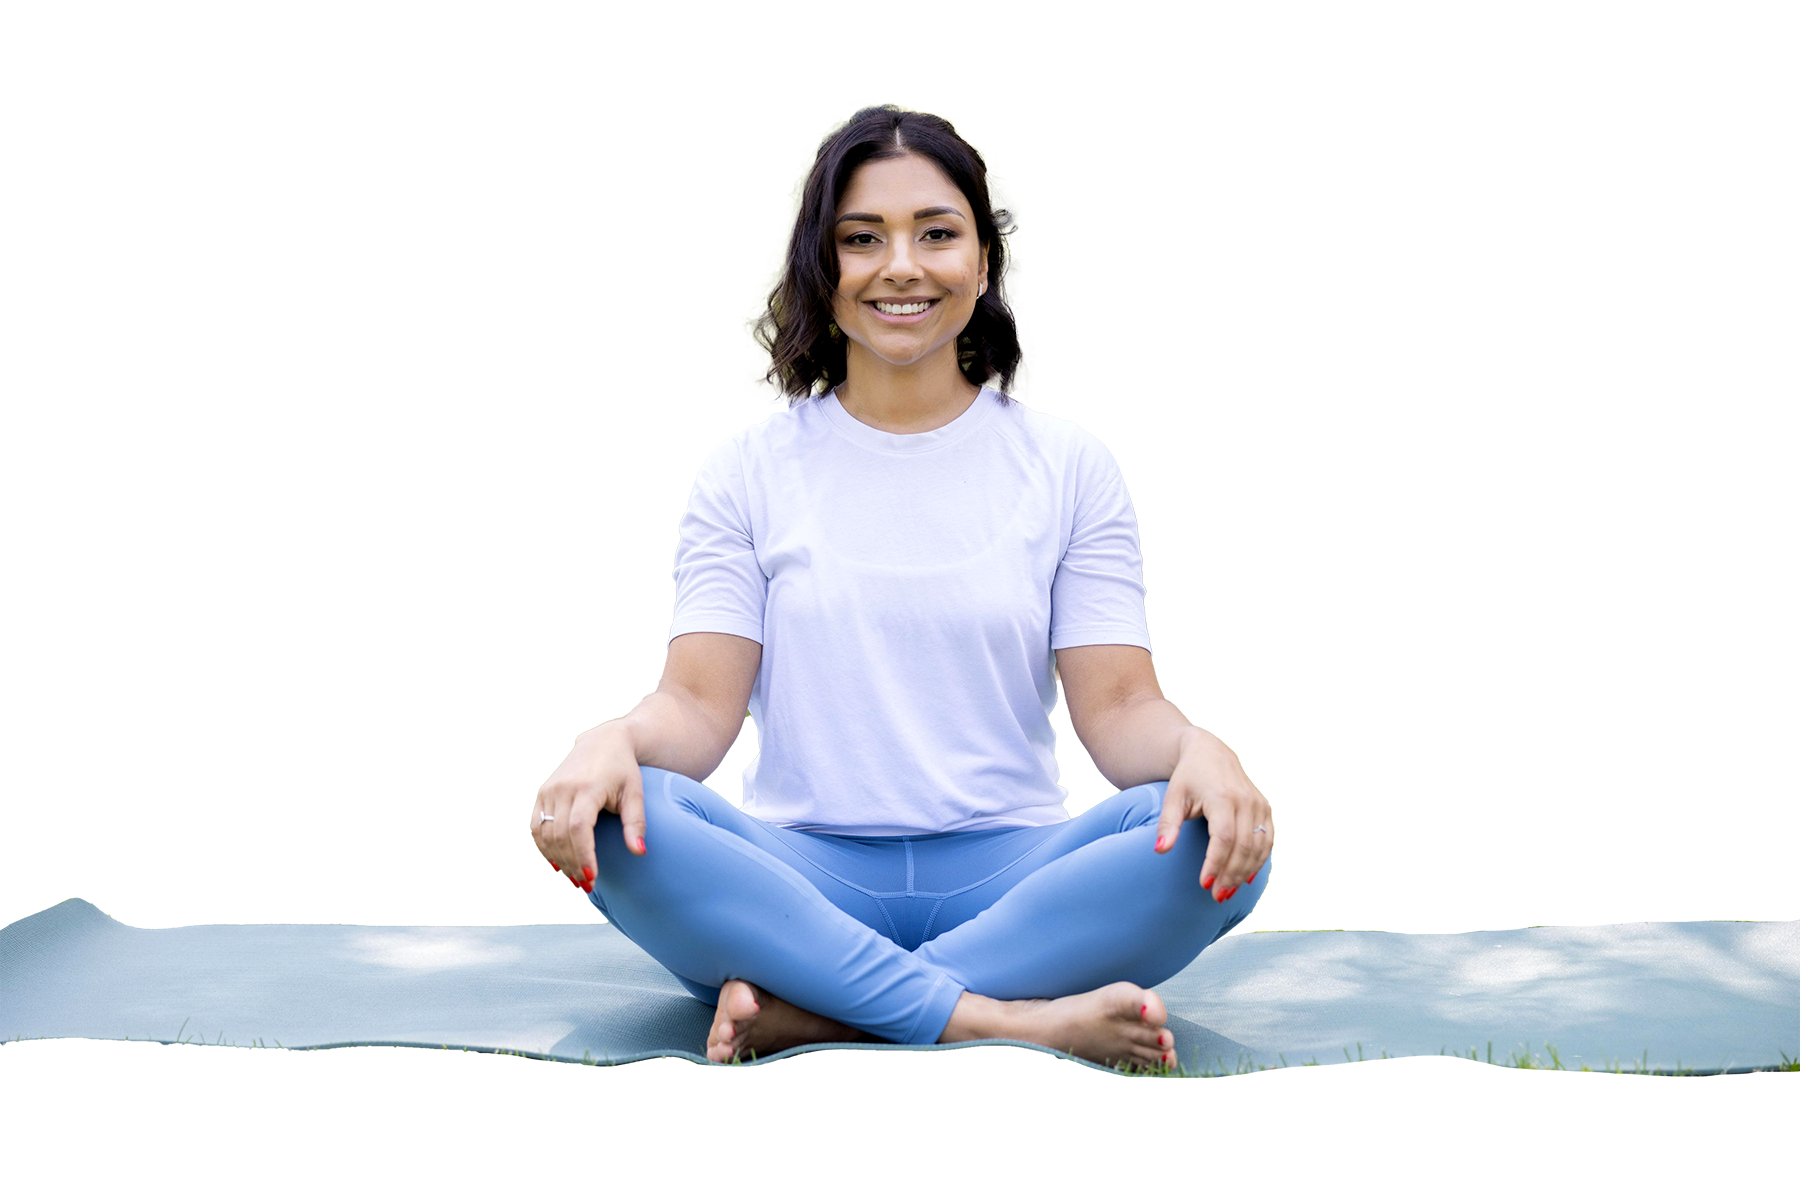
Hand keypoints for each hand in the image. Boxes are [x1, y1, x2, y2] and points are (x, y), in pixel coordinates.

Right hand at [532, 721, 646, 895]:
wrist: (603, 742)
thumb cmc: (624, 770)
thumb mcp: (635, 793)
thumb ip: (636, 823)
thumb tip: (640, 852)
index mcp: (588, 787)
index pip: (579, 827)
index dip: (583, 855)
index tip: (592, 878)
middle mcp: (564, 788)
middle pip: (561, 835)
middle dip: (573, 864)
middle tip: (587, 886)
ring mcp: (550, 790)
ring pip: (546, 834)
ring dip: (559, 860)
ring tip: (575, 878)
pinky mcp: (543, 793)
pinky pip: (536, 826)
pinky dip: (544, 848)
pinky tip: (558, 863)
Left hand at [1152, 727, 1272, 902]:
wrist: (1210, 753)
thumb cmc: (1188, 777)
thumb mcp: (1173, 797)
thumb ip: (1168, 824)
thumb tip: (1159, 851)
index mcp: (1222, 797)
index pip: (1224, 838)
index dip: (1215, 863)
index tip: (1204, 884)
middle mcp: (1245, 801)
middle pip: (1243, 847)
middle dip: (1230, 874)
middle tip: (1217, 896)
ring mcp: (1259, 805)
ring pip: (1258, 847)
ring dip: (1244, 872)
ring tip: (1227, 892)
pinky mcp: (1265, 809)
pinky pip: (1267, 840)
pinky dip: (1259, 861)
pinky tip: (1246, 878)